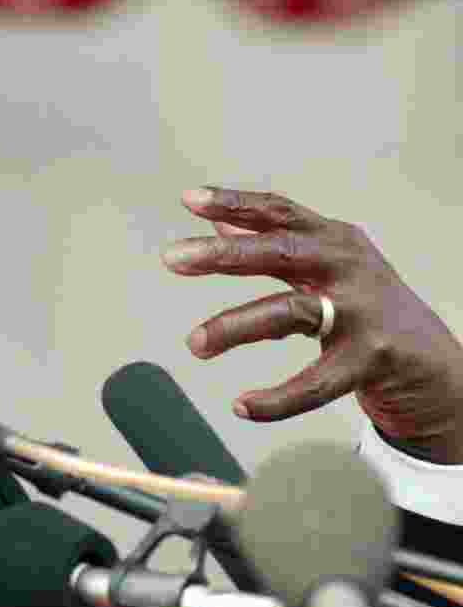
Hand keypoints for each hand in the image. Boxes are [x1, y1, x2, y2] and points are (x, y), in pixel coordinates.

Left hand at [162, 186, 462, 463]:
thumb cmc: (369, 312)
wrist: (435, 365)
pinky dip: (277, 399)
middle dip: (224, 253)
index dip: (235, 203)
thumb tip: (222, 224)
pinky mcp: (372, 357)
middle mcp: (348, 266)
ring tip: (194, 345)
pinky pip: (316, 382)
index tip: (190, 199)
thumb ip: (277, 247)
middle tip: (172, 257)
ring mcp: (361, 310)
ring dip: (234, 326)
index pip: (279, 213)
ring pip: (290, 311)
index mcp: (333, 240)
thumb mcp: (326, 269)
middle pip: (280, 250)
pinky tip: (242, 406)